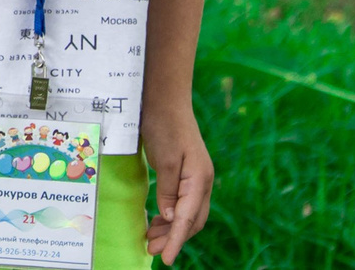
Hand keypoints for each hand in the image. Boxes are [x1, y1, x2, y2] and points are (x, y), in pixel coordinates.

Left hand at [138, 100, 214, 262]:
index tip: (165, 259)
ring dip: (172, 229)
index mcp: (200, 179)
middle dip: (174, 238)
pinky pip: (183, 203)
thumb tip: (172, 219)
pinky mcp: (187, 174)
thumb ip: (168, 191)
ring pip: (189, 214)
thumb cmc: (164, 125)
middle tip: (152, 250)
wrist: (165, 99)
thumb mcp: (164, 160)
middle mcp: (203, 182)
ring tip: (151, 240)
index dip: (177, 241)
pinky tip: (158, 220)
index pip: (188, 219)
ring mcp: (197, 178)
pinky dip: (172, 216)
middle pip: (192, 221)